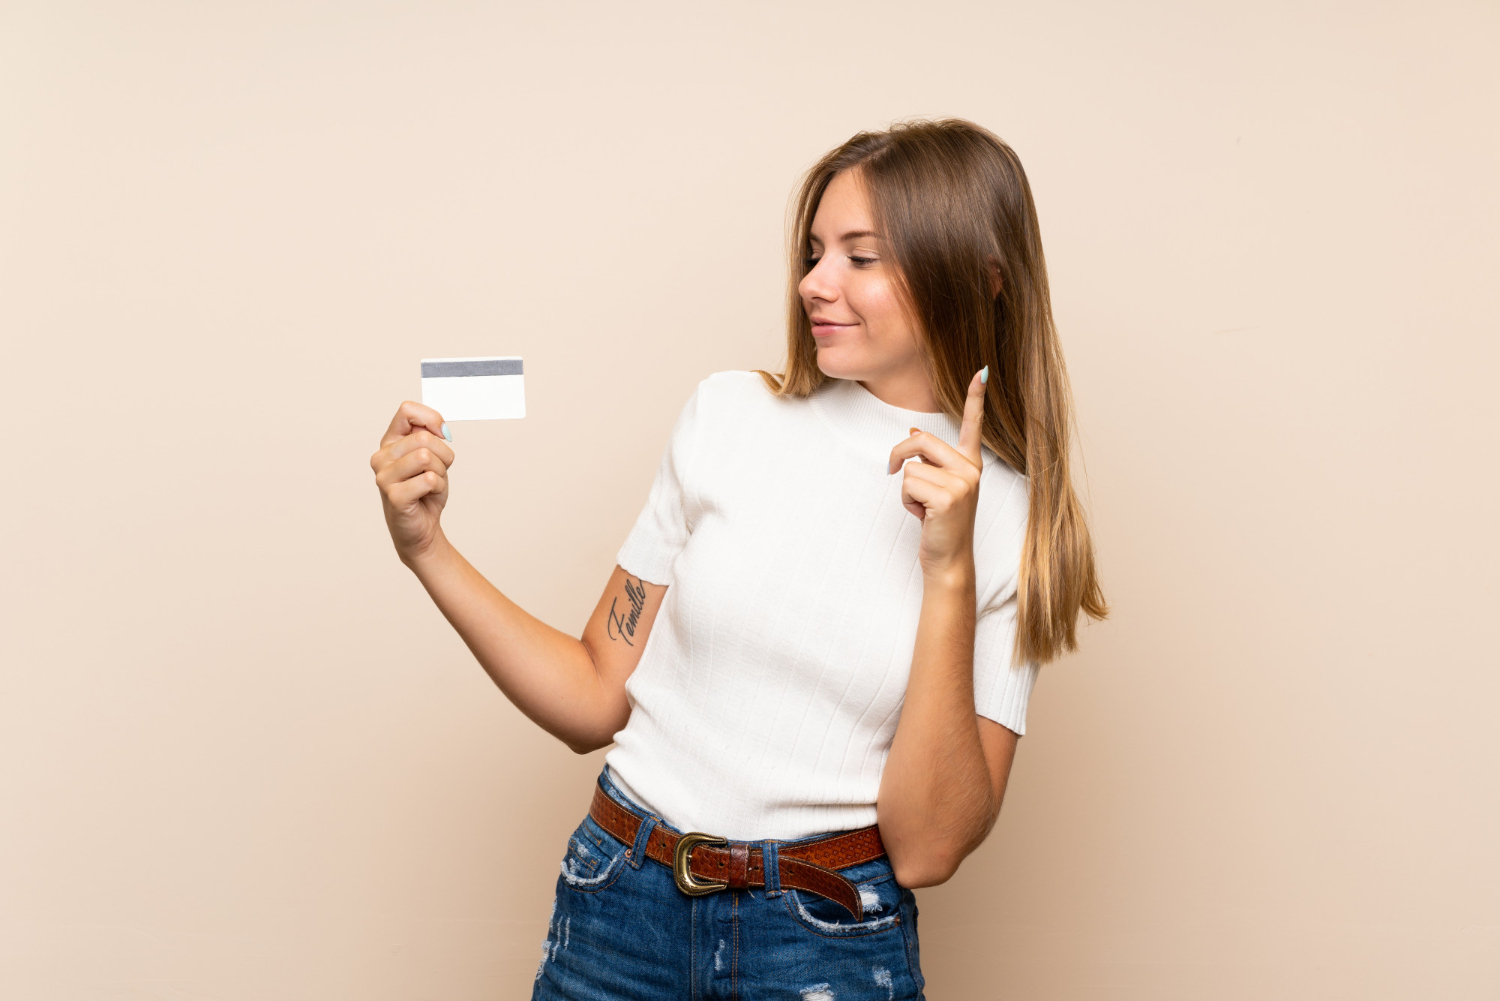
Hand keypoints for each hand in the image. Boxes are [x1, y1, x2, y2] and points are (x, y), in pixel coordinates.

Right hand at [370, 401, 454, 563]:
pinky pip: (429, 479)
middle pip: (423, 438)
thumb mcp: (432, 456)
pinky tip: (428, 495)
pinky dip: (438, 486)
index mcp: (390, 442)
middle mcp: (381, 457)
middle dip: (443, 455)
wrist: (422, 527)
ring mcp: (384, 477)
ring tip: (431, 483)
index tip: (442, 435)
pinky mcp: (393, 496)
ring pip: (426, 457)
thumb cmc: (426, 490)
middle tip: (438, 471)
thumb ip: (430, 436)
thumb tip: (439, 428)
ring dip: (441, 472)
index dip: (432, 419)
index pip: (407, 410)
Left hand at [886, 369, 986, 578]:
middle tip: (892, 470)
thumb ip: (929, 460)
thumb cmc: (940, 524)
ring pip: (911, 466)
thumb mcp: (936, 487)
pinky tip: (923, 516)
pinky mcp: (949, 498)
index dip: (976, 398)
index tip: (981, 372)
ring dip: (906, 489)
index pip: (972, 425)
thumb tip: (912, 428)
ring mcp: (963, 483)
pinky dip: (906, 501)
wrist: (949, 560)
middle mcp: (971, 470)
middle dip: (899, 454)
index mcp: (970, 464)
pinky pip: (909, 484)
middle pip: (921, 439)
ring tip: (923, 507)